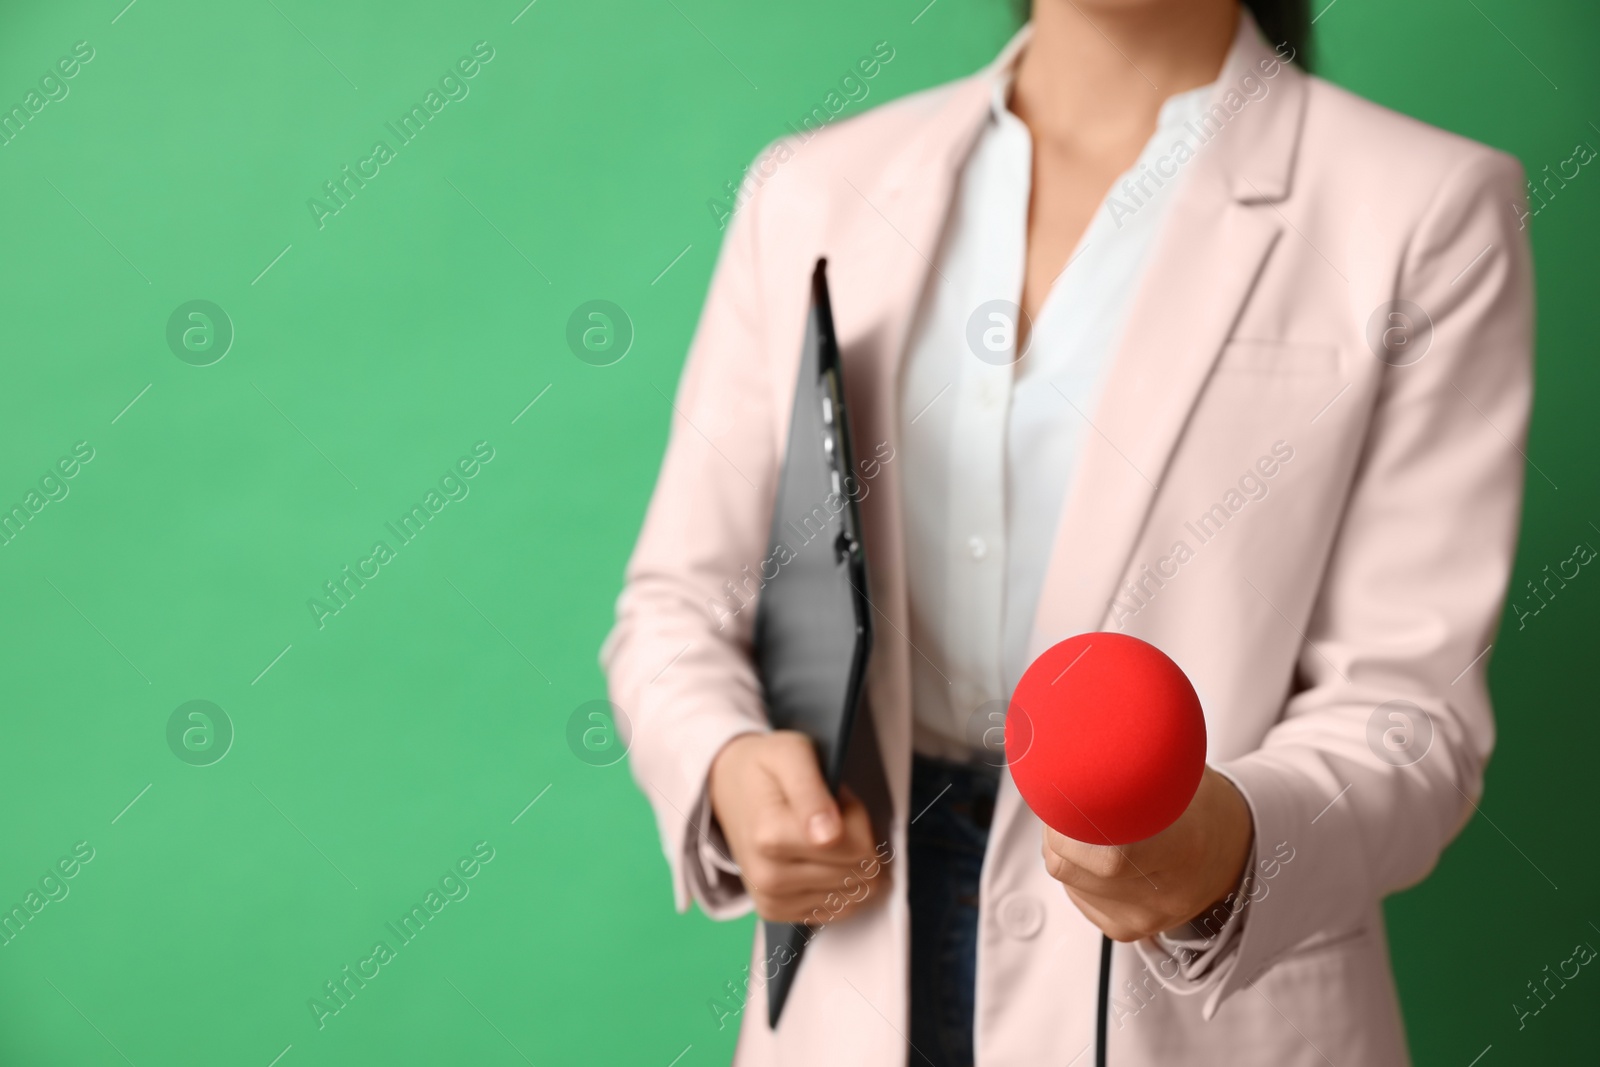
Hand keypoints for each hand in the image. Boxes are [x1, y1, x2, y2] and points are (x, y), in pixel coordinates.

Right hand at [708, 731, 888, 924]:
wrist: (728, 788)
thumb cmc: (765, 769)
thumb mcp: (792, 754)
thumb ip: (811, 789)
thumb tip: (829, 835)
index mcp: (771, 837)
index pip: (858, 849)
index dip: (859, 819)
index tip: (837, 802)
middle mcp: (768, 877)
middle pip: (858, 873)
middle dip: (858, 841)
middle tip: (831, 817)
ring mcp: (772, 900)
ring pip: (853, 894)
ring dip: (850, 863)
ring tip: (822, 836)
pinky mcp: (776, 913)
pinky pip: (836, 910)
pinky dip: (840, 884)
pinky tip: (819, 860)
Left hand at [1041, 766, 1252, 941]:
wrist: (1235, 850)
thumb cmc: (1203, 804)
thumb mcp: (1179, 770)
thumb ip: (1133, 764)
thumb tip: (1078, 741)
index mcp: (1184, 851)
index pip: (1106, 854)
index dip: (1071, 822)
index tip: (1064, 795)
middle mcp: (1162, 896)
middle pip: (1069, 864)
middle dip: (1057, 825)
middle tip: (1072, 798)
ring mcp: (1142, 918)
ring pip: (1064, 876)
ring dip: (1064, 844)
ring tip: (1093, 822)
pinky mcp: (1124, 928)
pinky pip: (1075, 892)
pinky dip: (1075, 867)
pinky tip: (1098, 850)